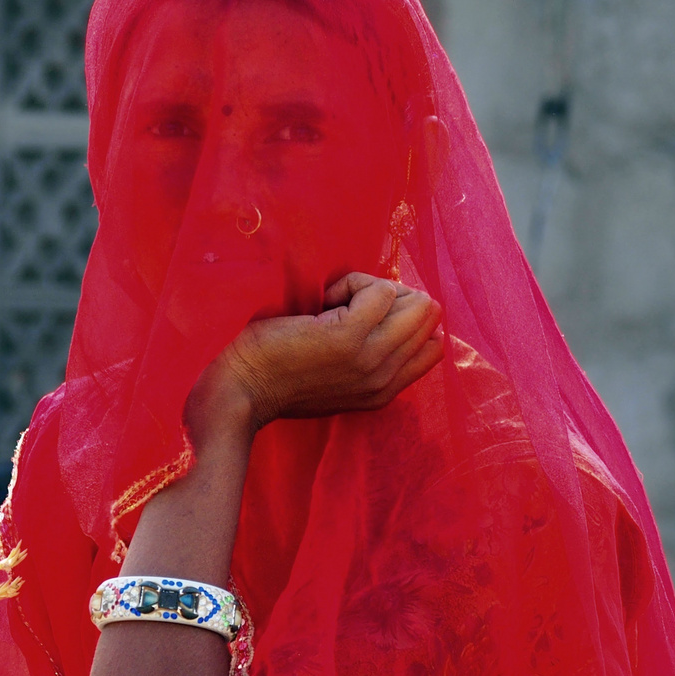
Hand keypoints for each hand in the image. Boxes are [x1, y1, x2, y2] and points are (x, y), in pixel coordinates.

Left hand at [190, 272, 443, 436]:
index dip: (404, 318)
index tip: (365, 318)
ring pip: (413, 301)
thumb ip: (368, 359)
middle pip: (428, 317)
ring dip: (374, 290)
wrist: (241, 389)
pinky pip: (380, 290)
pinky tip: (321, 301)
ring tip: (334, 303)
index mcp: (384, 392)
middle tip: (348, 306)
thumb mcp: (336, 381)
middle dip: (392, 299)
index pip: (434, 346)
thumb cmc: (276, 376)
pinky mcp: (350, 336)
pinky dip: (352, 283)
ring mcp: (372, 358)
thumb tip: (390, 309)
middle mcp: (386, 379)